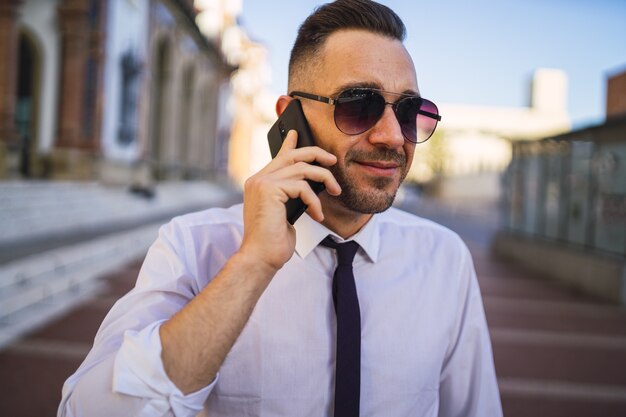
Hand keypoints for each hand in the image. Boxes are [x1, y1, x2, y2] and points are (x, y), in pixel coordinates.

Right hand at [240, 130, 340, 271]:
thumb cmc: (272, 241)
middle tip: (333, 161)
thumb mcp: (285, 213)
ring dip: (324, 178)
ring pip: (302, 168)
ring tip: (336, 191)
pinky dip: (315, 201)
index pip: (278, 157)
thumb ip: (290, 195)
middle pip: (292, 156)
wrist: (260, 257)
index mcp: (258, 183)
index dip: (289, 144)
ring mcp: (262, 182)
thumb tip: (308, 184)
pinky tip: (317, 215)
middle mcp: (257, 179)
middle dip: (316, 154)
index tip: (297, 133)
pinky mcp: (269, 189)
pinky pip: (302, 187)